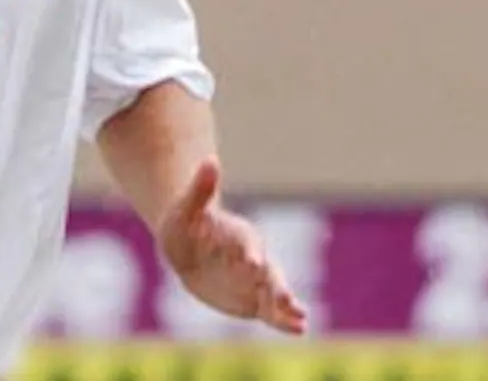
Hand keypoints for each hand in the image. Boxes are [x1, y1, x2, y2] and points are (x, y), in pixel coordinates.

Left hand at [157, 157, 308, 335]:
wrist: (187, 247)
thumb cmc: (185, 224)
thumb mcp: (187, 207)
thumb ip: (200, 188)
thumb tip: (209, 159)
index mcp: (239, 235)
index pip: (247, 244)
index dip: (249, 253)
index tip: (253, 264)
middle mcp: (253, 258)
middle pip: (268, 272)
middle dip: (277, 286)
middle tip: (286, 300)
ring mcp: (256, 281)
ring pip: (274, 292)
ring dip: (287, 305)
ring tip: (302, 318)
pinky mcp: (254, 300)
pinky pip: (271, 311)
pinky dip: (284, 320)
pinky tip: (299, 329)